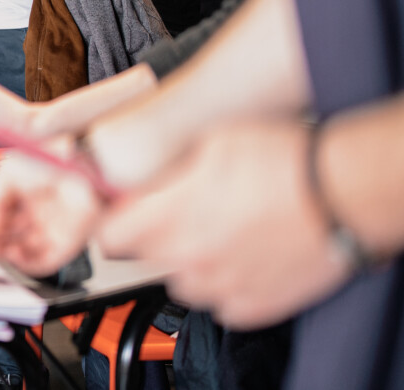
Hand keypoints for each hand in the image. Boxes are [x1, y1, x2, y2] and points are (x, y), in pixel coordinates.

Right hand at [0, 145, 103, 276]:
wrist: (81, 170)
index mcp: (26, 192)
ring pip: (23, 249)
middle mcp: (38, 211)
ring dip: (3, 251)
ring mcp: (52, 229)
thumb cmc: (51, 162)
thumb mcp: (8, 173)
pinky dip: (24, 263)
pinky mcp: (65, 245)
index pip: (0, 212)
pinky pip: (42, 262)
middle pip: (9, 233)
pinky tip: (11, 253)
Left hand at [99, 121, 350, 329]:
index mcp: (168, 217)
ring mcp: (219, 287)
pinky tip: (245, 253)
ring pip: (181, 281)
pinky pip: (221, 301)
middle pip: (143, 257)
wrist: (343, 193)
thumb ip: (165, 170)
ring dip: (189, 260)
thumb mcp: (209, 143)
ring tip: (220, 231)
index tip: (122, 210)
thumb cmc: (284, 161)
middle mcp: (187, 258)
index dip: (113, 219)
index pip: (107, 234)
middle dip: (154, 235)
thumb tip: (141, 178)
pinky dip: (226, 282)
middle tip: (181, 212)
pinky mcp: (251, 307)